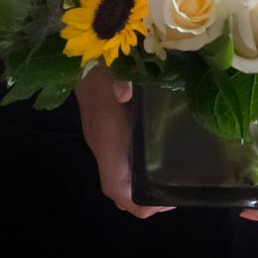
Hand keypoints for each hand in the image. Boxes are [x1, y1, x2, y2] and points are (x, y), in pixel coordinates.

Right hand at [74, 64, 176, 219]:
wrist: (83, 55)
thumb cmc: (101, 66)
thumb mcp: (114, 71)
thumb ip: (121, 82)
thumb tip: (124, 91)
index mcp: (106, 140)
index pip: (117, 188)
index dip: (142, 202)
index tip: (170, 198)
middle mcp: (101, 146)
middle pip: (118, 192)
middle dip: (144, 199)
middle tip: (174, 189)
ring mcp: (101, 140)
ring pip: (118, 179)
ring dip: (140, 186)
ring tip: (171, 176)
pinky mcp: (105, 131)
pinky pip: (119, 163)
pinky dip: (136, 169)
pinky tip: (157, 153)